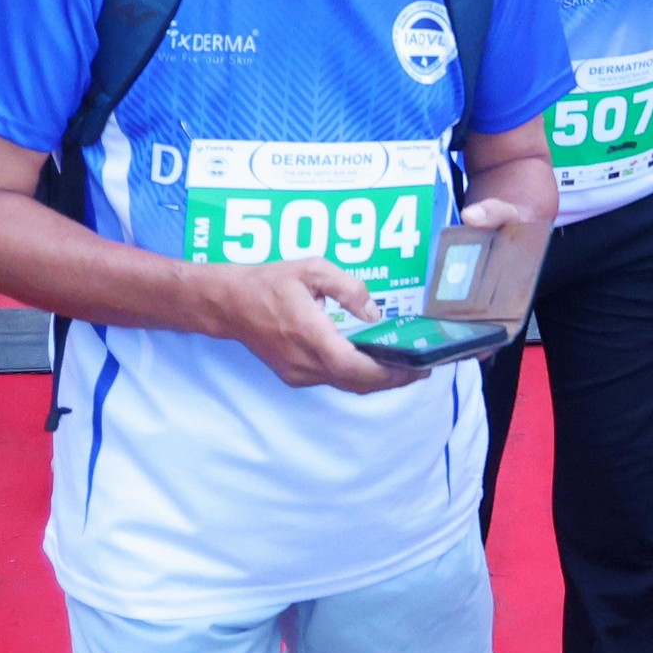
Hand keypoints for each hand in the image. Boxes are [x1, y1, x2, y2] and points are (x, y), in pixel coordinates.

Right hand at [202, 259, 426, 393]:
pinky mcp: (294, 376)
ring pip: (345, 384)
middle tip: (421, 368)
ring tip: (404, 368)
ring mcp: (298, 373)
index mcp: (310, 333)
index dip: (388, 373)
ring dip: (375, 380)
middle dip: (391, 379)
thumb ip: (348, 288)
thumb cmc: (271, 282)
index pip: (354, 366)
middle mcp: (304, 361)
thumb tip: (374, 313)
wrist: (231, 304)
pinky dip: (357, 376)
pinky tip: (373, 364)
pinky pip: (333, 380)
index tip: (416, 367)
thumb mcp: (313, 269)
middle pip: (356, 381)